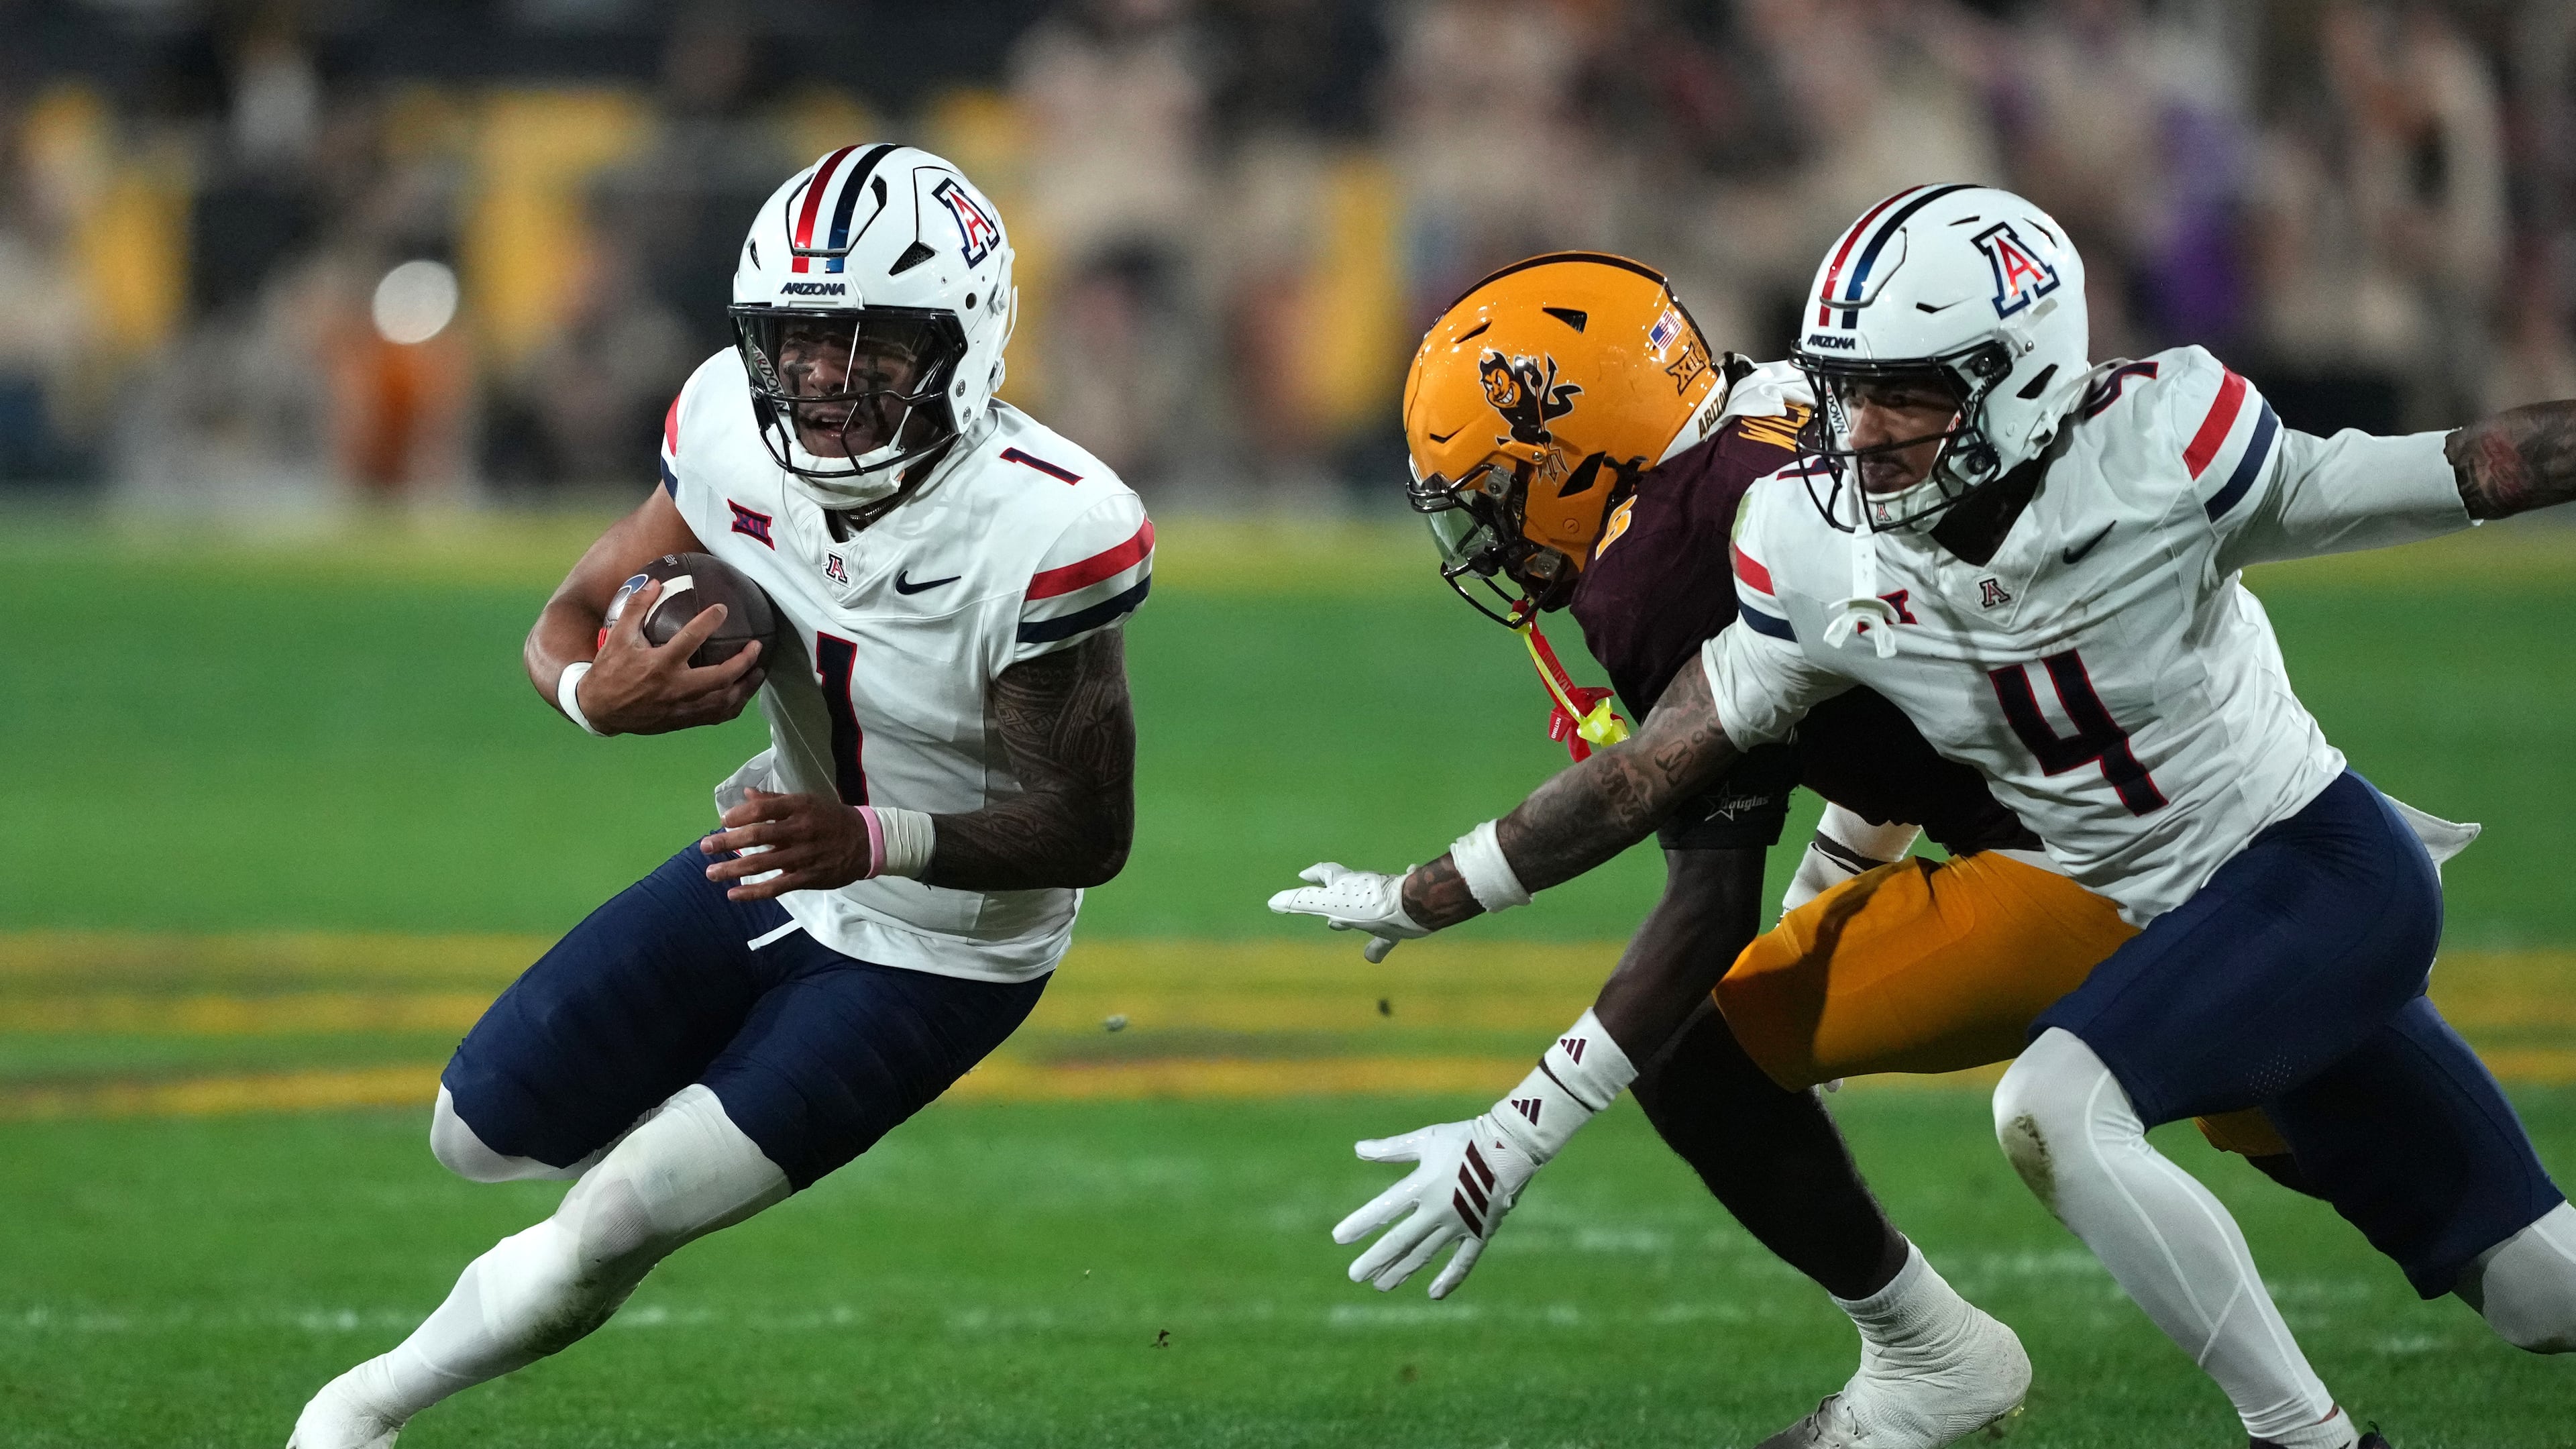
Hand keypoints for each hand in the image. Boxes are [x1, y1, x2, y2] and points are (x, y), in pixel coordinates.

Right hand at [577, 579, 764, 734]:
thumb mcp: (618, 637)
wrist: (600, 710)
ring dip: (745, 686)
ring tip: (759, 671)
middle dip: (743, 662)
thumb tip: (654, 583)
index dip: (709, 622)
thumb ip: (636, 608)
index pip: (690, 640)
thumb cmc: (610, 671)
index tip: (722, 609)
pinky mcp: (684, 721)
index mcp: (660, 665)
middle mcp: (675, 688)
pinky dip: (733, 705)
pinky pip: (717, 716)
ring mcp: (682, 708)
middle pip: (720, 678)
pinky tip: (742, 693)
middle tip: (756, 646)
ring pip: (724, 701)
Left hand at [701, 789, 870, 899]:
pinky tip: (733, 895)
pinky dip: (753, 892)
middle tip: (705, 847)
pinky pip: (775, 887)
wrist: (866, 842)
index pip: (763, 809)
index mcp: (799, 808)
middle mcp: (799, 831)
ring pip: (761, 864)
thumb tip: (746, 793)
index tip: (723, 821)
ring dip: (732, 869)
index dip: (739, 815)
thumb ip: (775, 800)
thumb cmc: (831, 819)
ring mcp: (802, 856)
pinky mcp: (806, 878)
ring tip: (711, 873)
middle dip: (727, 842)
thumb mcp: (807, 801)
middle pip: (757, 837)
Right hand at [1267, 862, 1428, 962]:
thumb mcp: (1330, 904)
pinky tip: (1391, 946)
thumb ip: (1303, 902)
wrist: (1413, 907)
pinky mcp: (1406, 916)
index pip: (1326, 874)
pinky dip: (1393, 932)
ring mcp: (1387, 900)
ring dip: (1363, 916)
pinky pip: (1399, 922)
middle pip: (1348, 890)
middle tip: (1329, 915)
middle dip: (1337, 899)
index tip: (1303, 875)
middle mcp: (1366, 888)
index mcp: (1346, 884)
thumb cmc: (1370, 906)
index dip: (1313, 874)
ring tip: (1358, 929)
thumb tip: (1272, 901)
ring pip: (1371, 906)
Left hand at [1333, 1115, 1540, 1297]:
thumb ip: (1391, 1149)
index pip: (1384, 1210)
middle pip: (1400, 1241)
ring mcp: (1460, 1225)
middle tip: (1354, 1275)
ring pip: (1424, 1255)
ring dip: (1401, 1271)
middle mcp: (1438, 1210)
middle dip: (1376, 1259)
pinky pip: (1463, 1262)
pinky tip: (1433, 1294)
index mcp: (1422, 1185)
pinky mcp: (1480, 1233)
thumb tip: (1357, 1149)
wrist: (1511, 1146)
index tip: (1338, 1238)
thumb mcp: (1425, 1140)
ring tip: (1380, 1285)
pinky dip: (1449, 1279)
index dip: (1361, 1224)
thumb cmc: (1464, 1139)